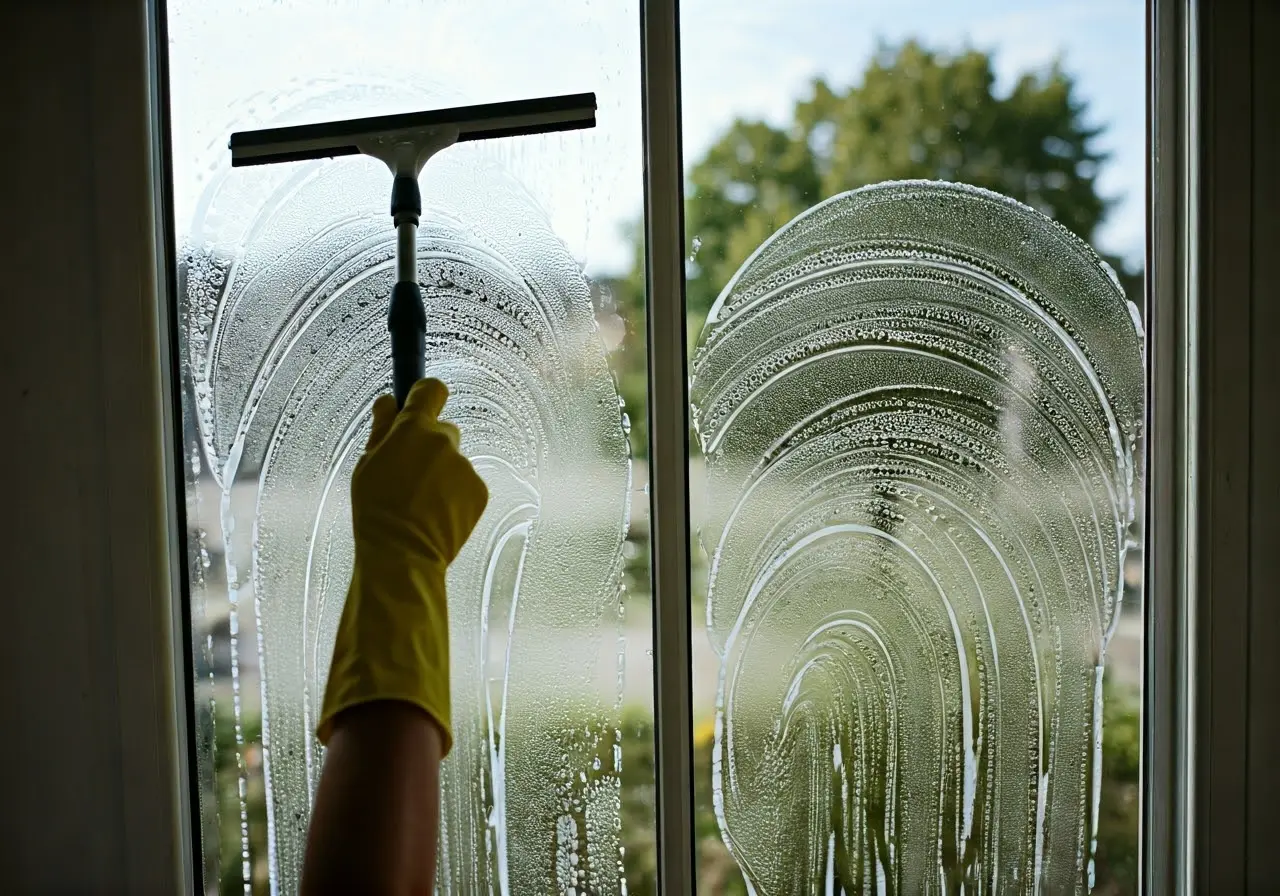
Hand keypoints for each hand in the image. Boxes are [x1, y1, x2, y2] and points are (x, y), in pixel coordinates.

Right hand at [316, 378, 488, 751]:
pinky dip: (454, 494)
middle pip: (442, 430)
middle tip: (408, 475)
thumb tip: (388, 402)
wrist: (402, 555)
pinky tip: (435, 514)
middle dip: (428, 446)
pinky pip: (465, 484)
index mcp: (414, 429)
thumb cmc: (376, 511)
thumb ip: (381, 428)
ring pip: (453, 461)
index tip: (418, 404)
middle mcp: (445, 442)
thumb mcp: (366, 465)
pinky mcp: (480, 491)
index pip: (431, 389)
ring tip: (419, 503)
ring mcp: (465, 467)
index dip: (425, 395)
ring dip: (441, 473)